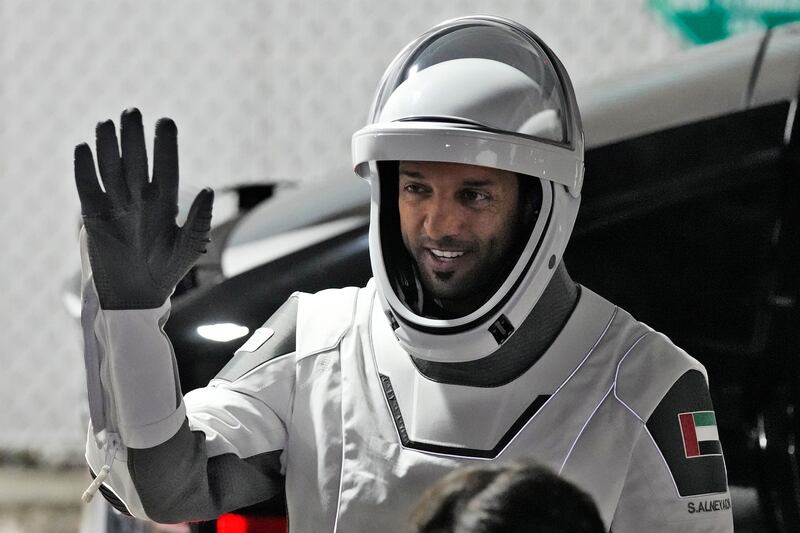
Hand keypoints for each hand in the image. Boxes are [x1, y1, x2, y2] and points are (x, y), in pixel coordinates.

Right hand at [74, 108, 213, 308]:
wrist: (135, 296)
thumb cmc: (166, 272)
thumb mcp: (187, 248)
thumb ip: (199, 220)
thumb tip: (211, 189)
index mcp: (165, 203)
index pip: (166, 167)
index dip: (165, 146)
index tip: (166, 121)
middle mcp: (140, 198)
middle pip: (136, 161)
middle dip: (134, 137)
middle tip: (133, 112)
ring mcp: (116, 204)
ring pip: (111, 168)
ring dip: (108, 146)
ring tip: (108, 123)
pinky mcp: (93, 215)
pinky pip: (86, 187)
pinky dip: (83, 169)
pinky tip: (84, 148)